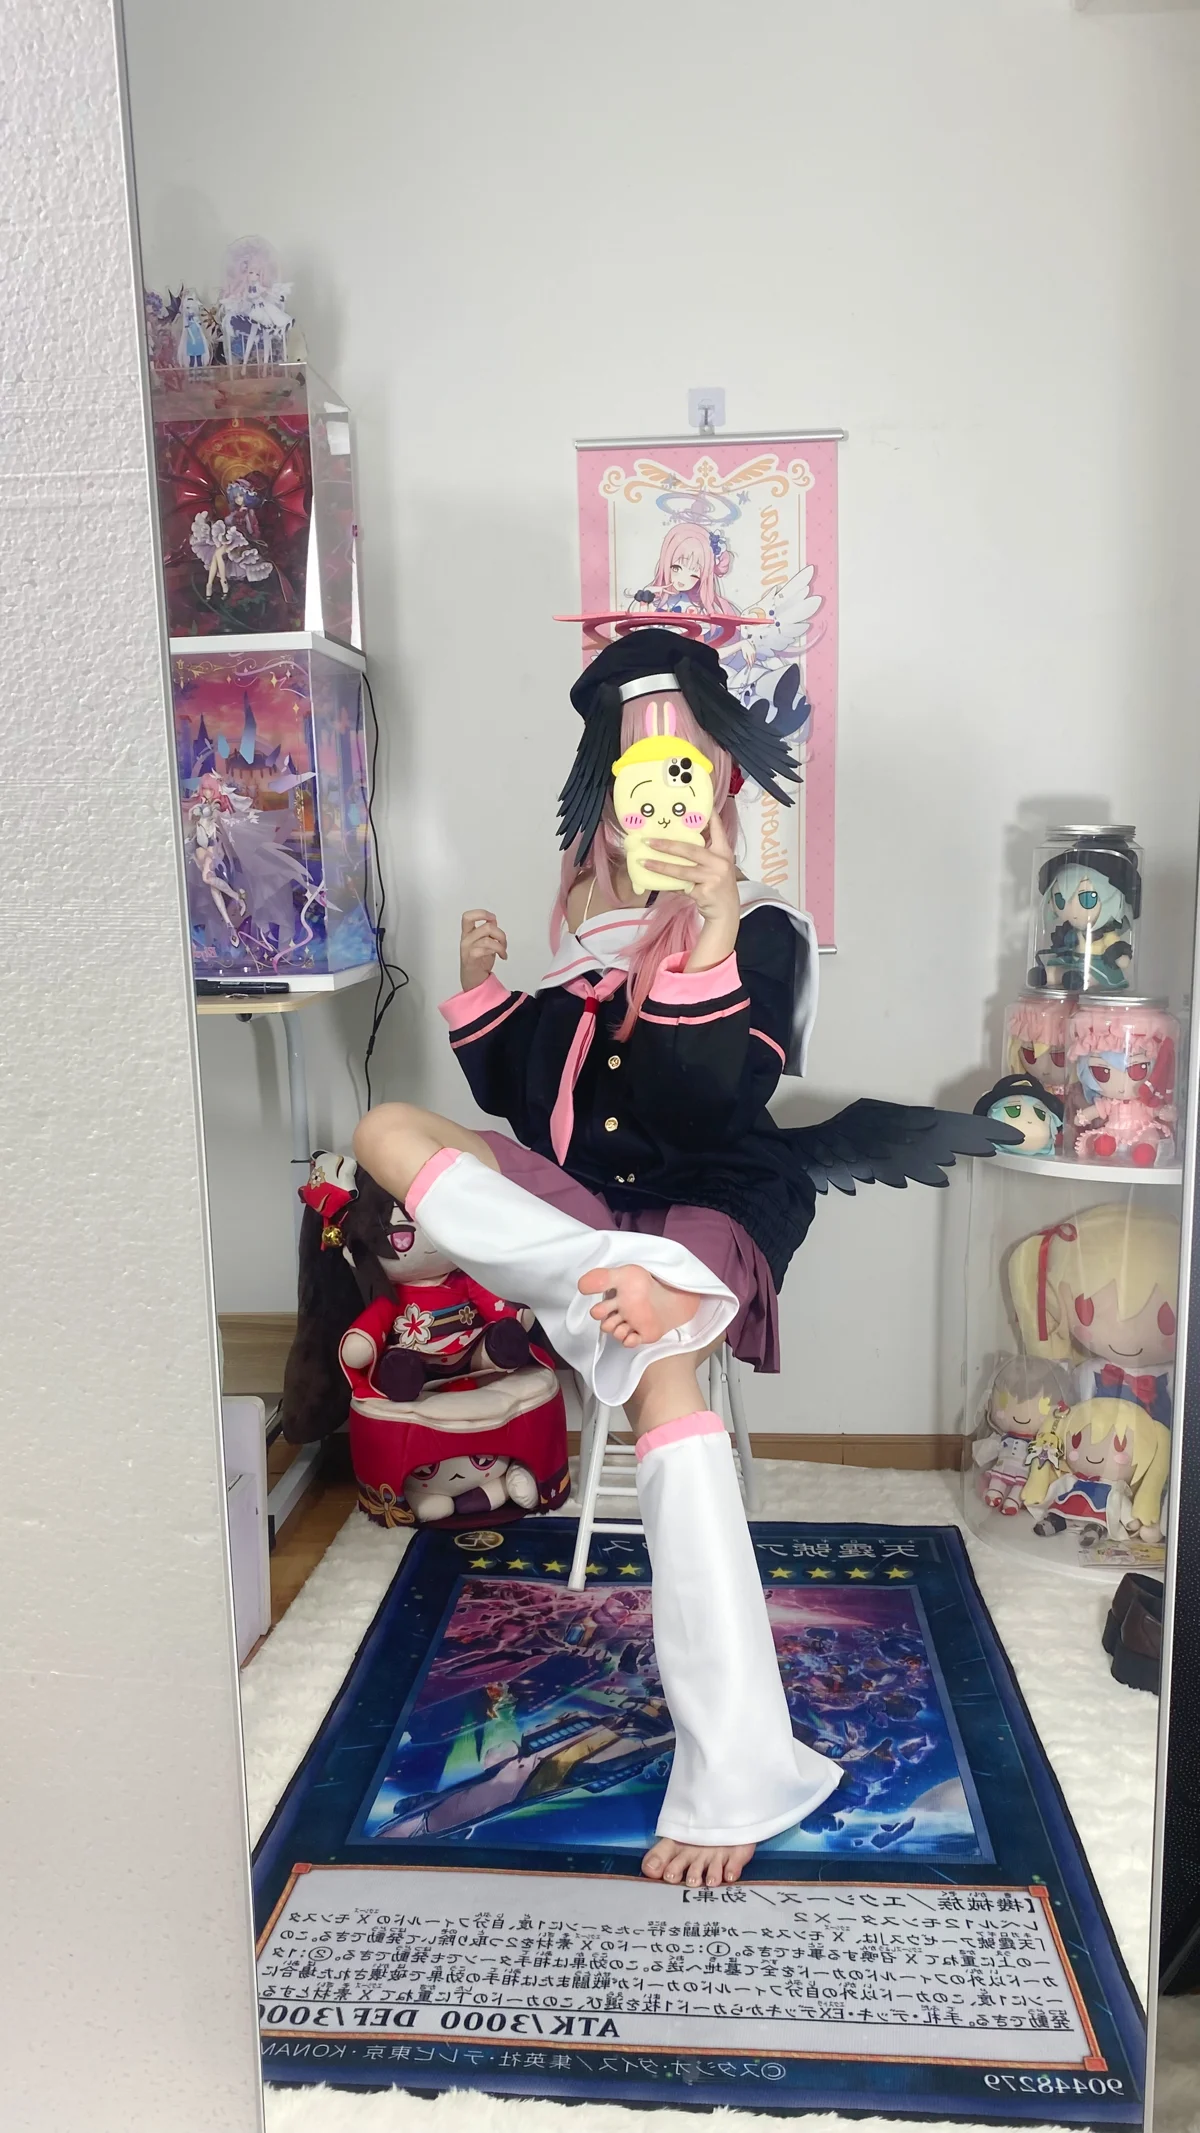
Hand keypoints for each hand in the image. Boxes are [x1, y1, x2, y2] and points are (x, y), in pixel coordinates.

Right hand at [460, 908, 506, 991]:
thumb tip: (493, 920)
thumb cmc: (479, 961)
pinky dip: (499, 952)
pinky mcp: (472, 958)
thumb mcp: (484, 943)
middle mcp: (466, 939)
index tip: (492, 918)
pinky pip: (486, 949)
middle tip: (503, 943)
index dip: (482, 913)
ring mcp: (468, 948)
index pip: (468, 916)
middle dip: (500, 934)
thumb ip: (487, 932)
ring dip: (501, 945)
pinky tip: (502, 957)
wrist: (473, 980)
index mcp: (467, 933)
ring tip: (503, 952)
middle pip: (486, 927)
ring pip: (489, 939)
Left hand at [642, 811, 739, 968]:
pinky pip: (680, 885)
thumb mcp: (716, 866)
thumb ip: (703, 853)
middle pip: (690, 849)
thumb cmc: (717, 886)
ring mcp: (713, 877)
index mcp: (724, 852)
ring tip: (643, 861)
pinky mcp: (704, 892)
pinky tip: (653, 880)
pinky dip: (666, 883)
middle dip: (667, 844)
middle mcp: (720, 862)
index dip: (710, 816)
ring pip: (681, 869)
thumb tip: (675, 841)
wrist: (725, 912)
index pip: (718, 828)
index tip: (701, 804)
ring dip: (660, 865)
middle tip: (648, 840)